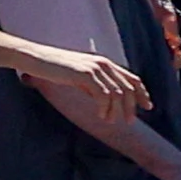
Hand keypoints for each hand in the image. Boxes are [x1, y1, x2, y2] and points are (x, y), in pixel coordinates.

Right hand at [25, 46, 149, 114]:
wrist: (34, 57)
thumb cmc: (52, 67)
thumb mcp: (78, 75)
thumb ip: (93, 83)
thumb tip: (104, 100)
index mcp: (104, 63)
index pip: (132, 78)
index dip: (142, 93)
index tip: (147, 106)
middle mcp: (103, 64)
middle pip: (128, 88)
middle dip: (131, 106)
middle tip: (129, 121)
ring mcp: (95, 68)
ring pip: (117, 93)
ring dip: (116, 110)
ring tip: (109, 121)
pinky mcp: (86, 74)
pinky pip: (103, 95)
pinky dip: (104, 108)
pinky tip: (100, 116)